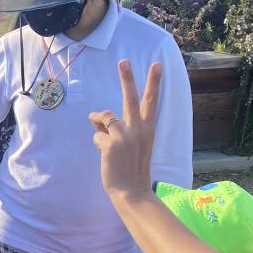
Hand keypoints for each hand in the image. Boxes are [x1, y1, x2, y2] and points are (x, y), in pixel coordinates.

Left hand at [90, 60, 162, 201]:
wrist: (131, 191)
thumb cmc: (132, 167)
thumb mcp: (133, 144)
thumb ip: (119, 128)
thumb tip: (98, 117)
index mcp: (148, 128)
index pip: (152, 101)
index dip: (154, 82)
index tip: (156, 64)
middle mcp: (139, 129)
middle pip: (131, 98)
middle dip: (127, 78)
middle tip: (123, 61)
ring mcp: (125, 136)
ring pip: (104, 117)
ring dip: (100, 126)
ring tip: (108, 144)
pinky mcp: (111, 144)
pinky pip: (96, 135)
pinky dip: (98, 144)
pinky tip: (105, 156)